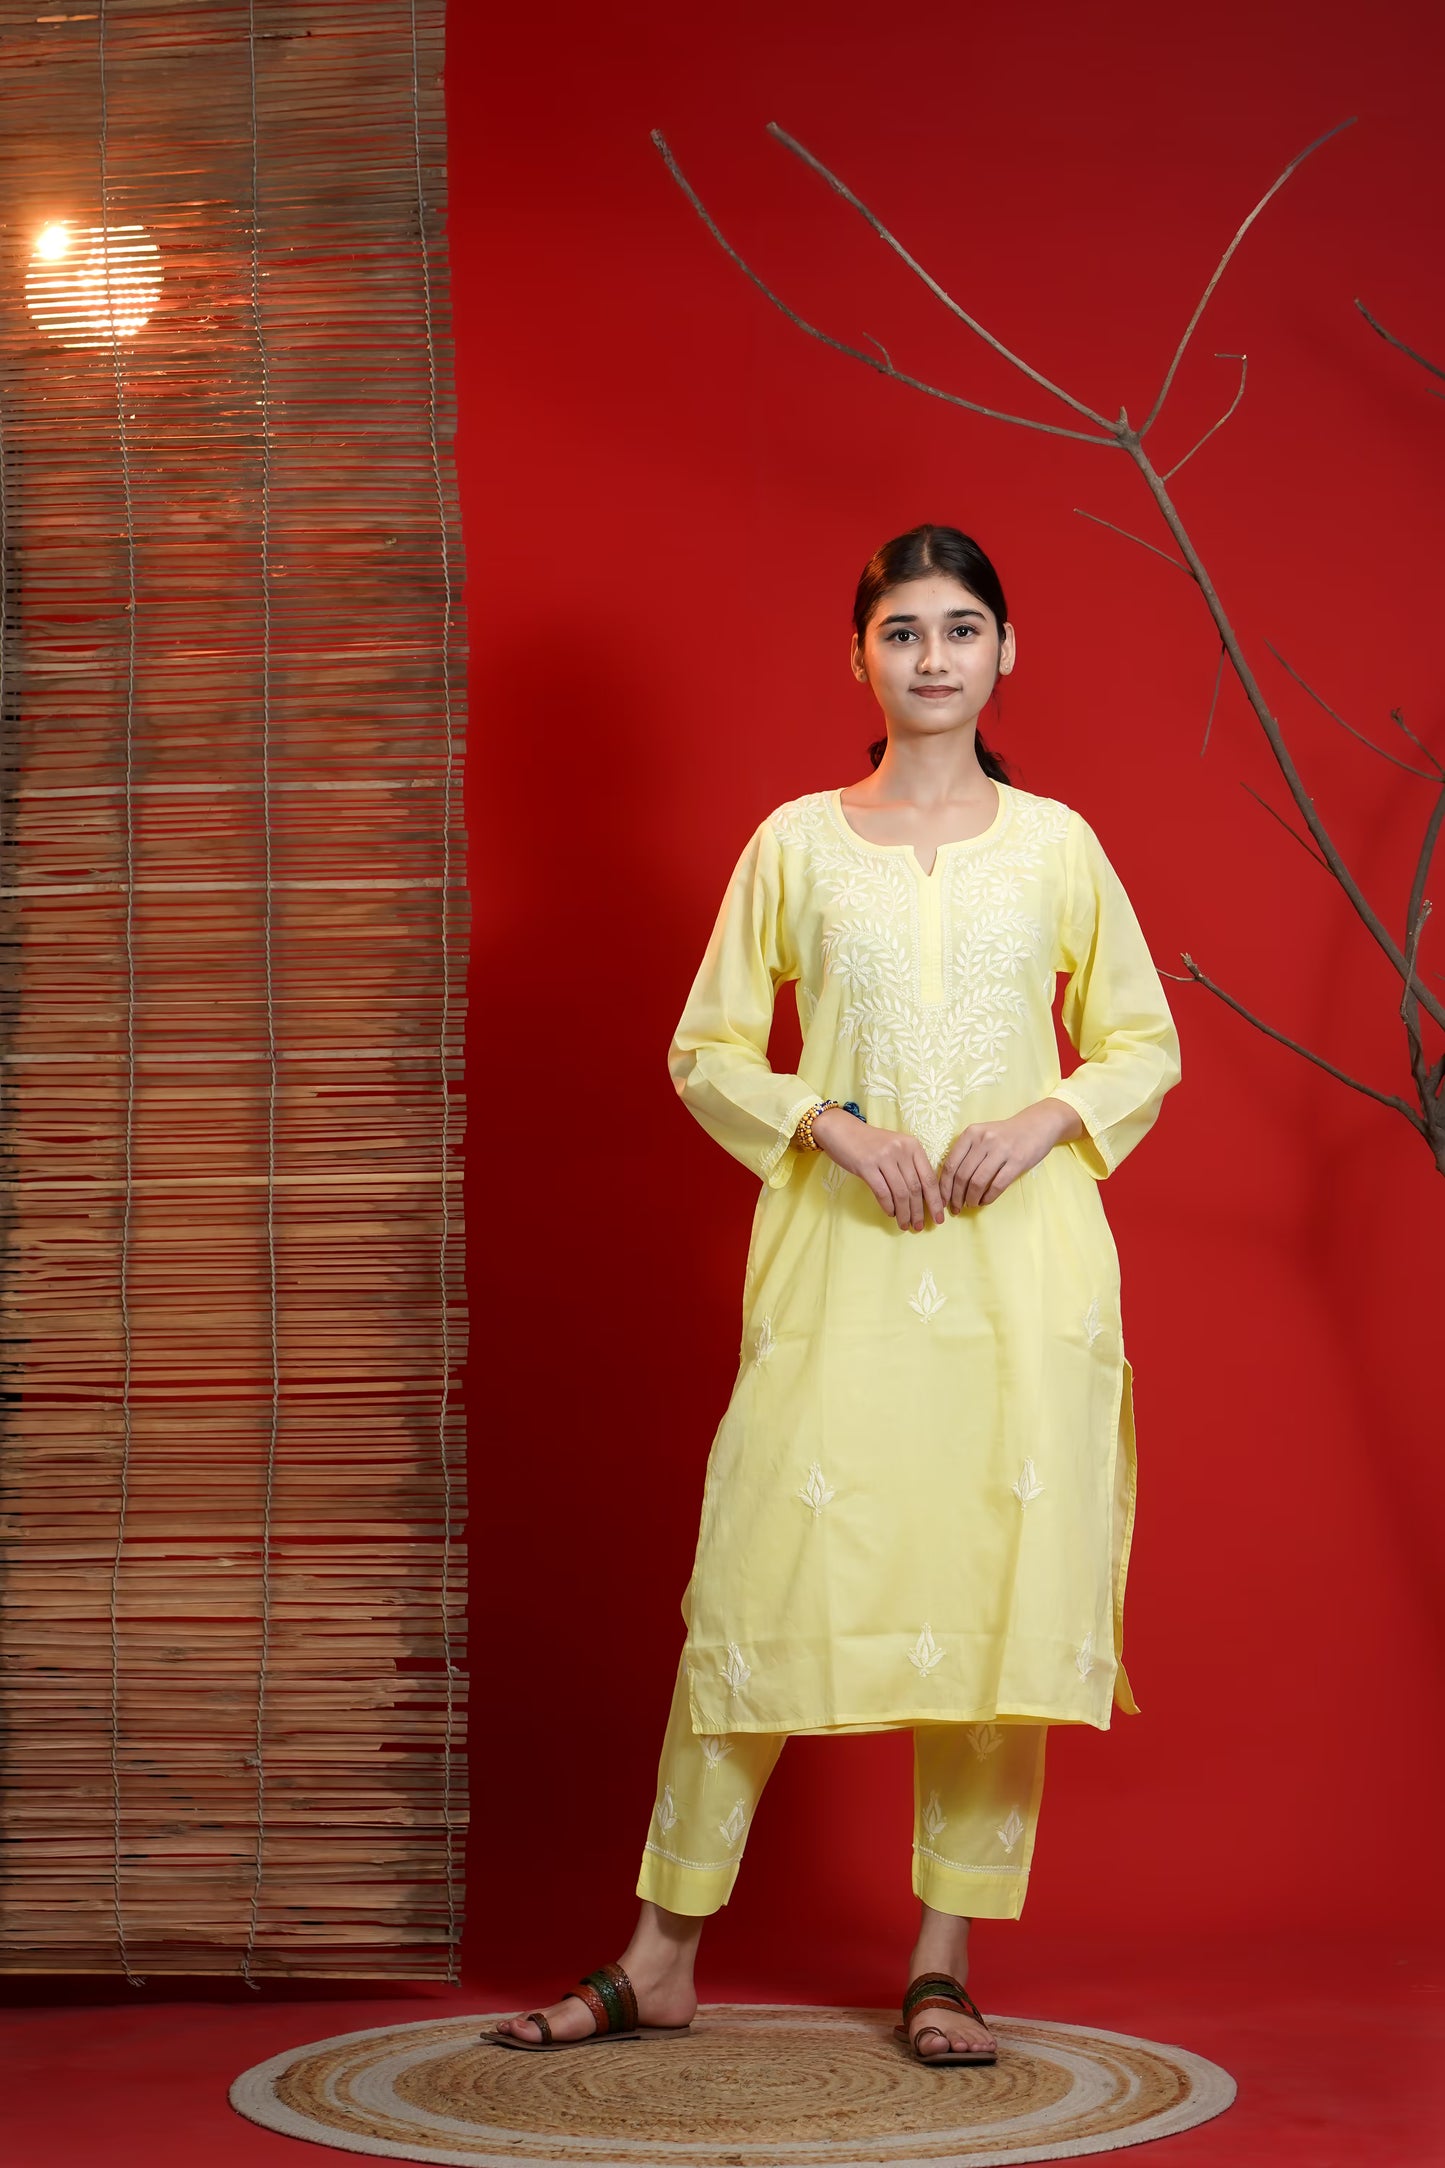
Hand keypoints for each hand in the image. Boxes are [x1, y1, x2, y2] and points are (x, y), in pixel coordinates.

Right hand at [809, 1107, 944, 1230]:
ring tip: (905, 1225)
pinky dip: (888, 1206)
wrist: (842, 1130)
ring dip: (904, 1213)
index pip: (929, 1178)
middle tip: (919, 1226)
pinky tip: (891, 1214)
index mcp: (913, 1146)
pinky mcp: (866, 1166)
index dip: (935, 1201)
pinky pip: (882, 1192)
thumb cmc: (871, 1143)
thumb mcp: (896, 1148)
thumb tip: (922, 1198)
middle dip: (919, 1211)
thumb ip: (910, 1167)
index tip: (939, 1218)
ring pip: (901, 1193)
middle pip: (916, 1188)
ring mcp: (883, 1157)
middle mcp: (901, 1150)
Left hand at [938, 1097, 1083, 1210]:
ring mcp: (1001, 1150)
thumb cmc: (1005, 1134)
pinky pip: (997, 1185)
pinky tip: (985, 1201)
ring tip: (971, 1204)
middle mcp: (984, 1140)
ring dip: (971, 1198)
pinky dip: (988, 1197)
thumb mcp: (982, 1135)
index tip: (942, 1200)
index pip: (950, 1164)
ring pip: (977, 1182)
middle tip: (956, 1207)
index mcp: (971, 1133)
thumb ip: (966, 1153)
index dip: (943, 1186)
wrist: (1037, 1125)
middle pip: (962, 1175)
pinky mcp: (1017, 1161)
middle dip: (956, 1196)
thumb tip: (949, 1183)